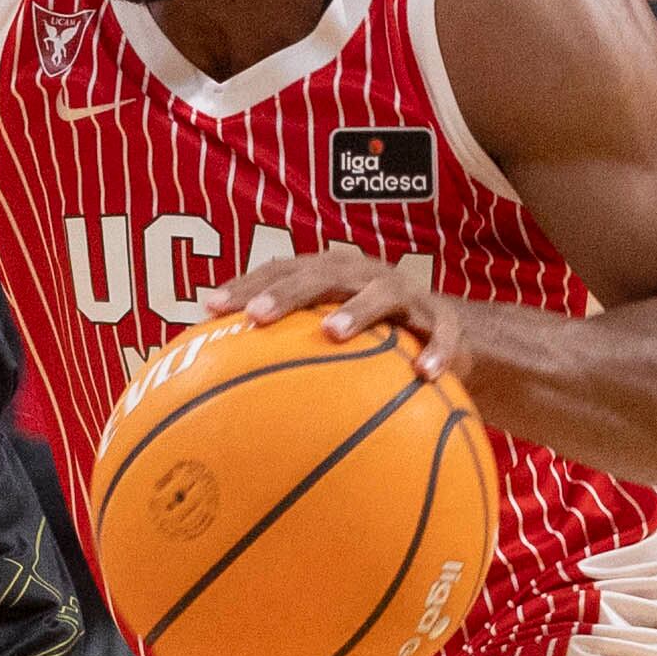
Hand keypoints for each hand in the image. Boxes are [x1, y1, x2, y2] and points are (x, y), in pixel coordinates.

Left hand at [218, 240, 472, 379]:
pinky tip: (424, 374)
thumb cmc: (372, 337)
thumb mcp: (330, 333)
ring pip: (383, 294)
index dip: (245, 285)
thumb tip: (221, 384)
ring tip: (332, 332)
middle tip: (258, 315)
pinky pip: (442, 335)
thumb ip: (286, 348)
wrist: (446, 334)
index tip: (210, 307)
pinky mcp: (443, 320)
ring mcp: (406, 294)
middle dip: (288, 292)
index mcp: (330, 274)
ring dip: (357, 311)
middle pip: (323, 275)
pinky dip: (435, 351)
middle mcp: (364, 275)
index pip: (281, 270)